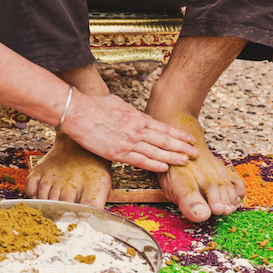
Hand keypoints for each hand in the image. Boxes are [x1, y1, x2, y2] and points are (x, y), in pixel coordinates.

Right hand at [58, 91, 197, 171]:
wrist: (77, 113)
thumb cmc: (94, 107)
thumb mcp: (119, 105)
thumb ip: (132, 114)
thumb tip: (140, 118)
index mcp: (137, 118)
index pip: (163, 128)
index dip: (178, 134)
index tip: (189, 138)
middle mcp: (136, 130)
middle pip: (164, 141)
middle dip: (181, 147)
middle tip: (195, 152)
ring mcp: (128, 142)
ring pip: (156, 152)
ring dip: (172, 157)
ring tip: (185, 161)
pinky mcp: (117, 153)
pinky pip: (140, 160)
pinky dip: (154, 164)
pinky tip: (164, 167)